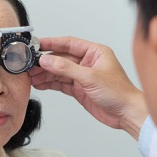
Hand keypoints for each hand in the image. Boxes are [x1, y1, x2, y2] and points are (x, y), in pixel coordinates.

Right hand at [29, 36, 147, 138]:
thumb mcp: (90, 77)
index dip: (51, 43)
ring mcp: (82, 76)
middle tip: (30, 65)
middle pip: (61, 58)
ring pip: (59, 72)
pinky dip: (50, 84)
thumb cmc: (119, 93)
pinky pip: (61, 83)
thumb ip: (66, 68)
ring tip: (31, 77)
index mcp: (95, 52)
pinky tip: (40, 84)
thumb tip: (47, 60)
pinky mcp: (79, 89)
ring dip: (45, 74)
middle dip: (45, 62)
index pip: (68, 43)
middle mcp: (88, 62)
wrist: (127, 114)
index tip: (36, 44)